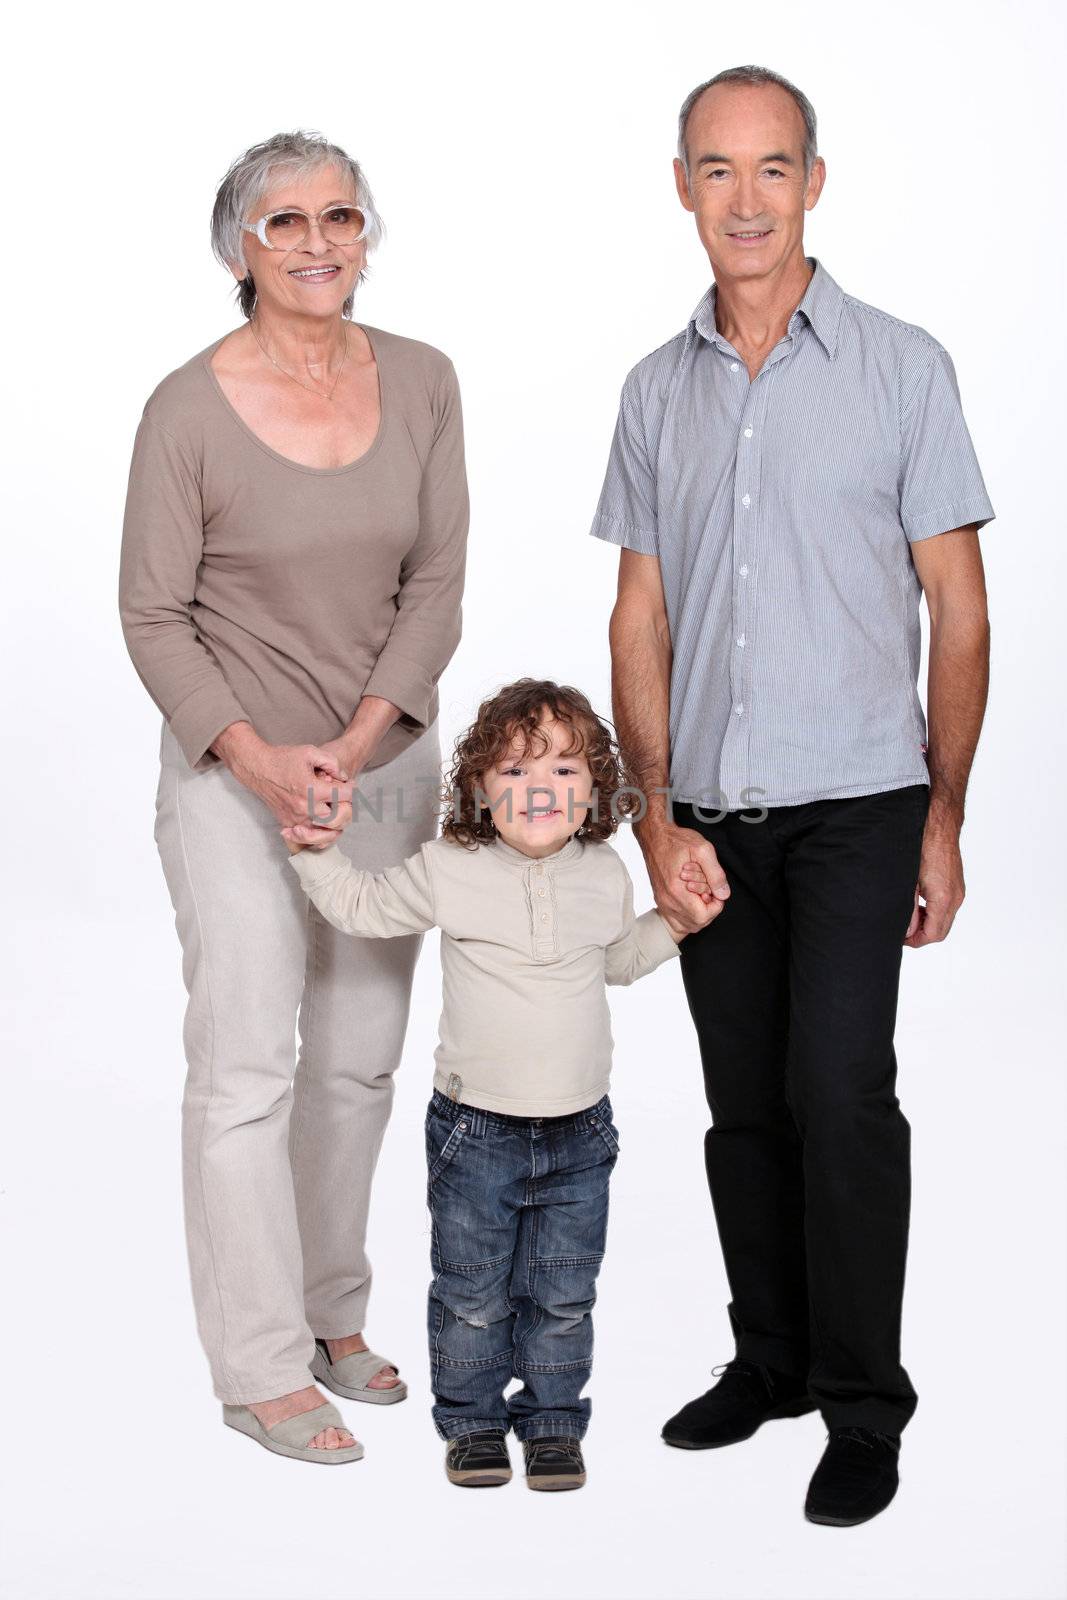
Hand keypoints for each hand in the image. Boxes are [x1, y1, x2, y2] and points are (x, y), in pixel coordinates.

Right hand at [214, 727, 353, 837]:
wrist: (257, 768)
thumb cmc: (283, 759)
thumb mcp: (310, 752)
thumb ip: (331, 763)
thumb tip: (343, 777)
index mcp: (312, 790)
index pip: (343, 796)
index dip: (351, 789)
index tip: (349, 784)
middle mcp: (304, 807)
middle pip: (337, 817)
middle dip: (344, 807)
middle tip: (342, 798)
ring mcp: (295, 817)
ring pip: (323, 830)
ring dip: (333, 822)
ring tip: (334, 811)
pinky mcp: (287, 822)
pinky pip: (307, 836)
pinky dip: (317, 832)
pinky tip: (320, 822)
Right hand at [639, 818, 730, 934]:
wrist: (654, 837)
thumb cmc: (676, 840)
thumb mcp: (703, 850)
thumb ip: (716, 874)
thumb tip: (723, 894)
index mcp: (677, 890)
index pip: (702, 917)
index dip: (716, 907)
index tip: (716, 892)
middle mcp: (667, 900)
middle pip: (696, 924)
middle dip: (709, 910)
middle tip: (709, 891)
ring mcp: (662, 902)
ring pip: (686, 924)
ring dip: (699, 913)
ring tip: (701, 895)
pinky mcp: (660, 900)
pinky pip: (677, 919)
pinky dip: (689, 914)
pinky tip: (693, 898)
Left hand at [904, 811, 964, 946]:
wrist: (938, 825)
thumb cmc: (921, 847)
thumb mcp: (908, 881)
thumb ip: (908, 909)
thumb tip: (907, 931)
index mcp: (943, 899)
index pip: (933, 934)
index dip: (915, 941)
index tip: (900, 938)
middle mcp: (955, 897)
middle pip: (941, 931)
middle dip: (921, 935)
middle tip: (902, 930)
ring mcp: (958, 891)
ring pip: (945, 920)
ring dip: (928, 924)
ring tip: (908, 916)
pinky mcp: (957, 885)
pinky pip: (948, 908)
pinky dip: (934, 913)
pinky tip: (918, 904)